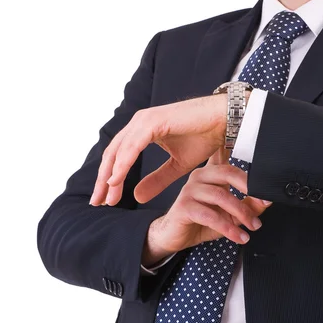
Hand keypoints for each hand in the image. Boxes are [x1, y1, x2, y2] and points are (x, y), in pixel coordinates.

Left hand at [90, 94, 233, 205]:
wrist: (224, 121)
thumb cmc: (205, 137)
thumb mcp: (177, 167)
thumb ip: (157, 180)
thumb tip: (136, 196)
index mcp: (142, 131)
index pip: (119, 157)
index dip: (110, 180)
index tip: (105, 200)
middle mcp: (139, 123)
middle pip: (113, 155)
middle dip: (104, 180)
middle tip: (98, 202)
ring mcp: (144, 120)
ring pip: (119, 151)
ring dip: (110, 175)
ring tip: (106, 196)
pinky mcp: (153, 121)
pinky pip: (132, 146)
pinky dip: (122, 164)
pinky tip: (116, 180)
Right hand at [142, 158, 271, 265]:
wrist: (175, 236)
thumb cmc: (201, 221)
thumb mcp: (230, 214)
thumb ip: (248, 205)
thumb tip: (267, 200)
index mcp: (211, 173)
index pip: (231, 163)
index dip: (249, 171)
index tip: (265, 186)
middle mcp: (199, 176)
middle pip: (228, 173)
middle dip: (249, 190)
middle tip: (263, 204)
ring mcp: (189, 190)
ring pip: (221, 196)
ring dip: (241, 213)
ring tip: (252, 227)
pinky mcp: (184, 206)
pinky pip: (210, 215)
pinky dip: (227, 227)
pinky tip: (237, 236)